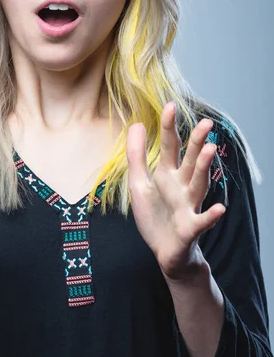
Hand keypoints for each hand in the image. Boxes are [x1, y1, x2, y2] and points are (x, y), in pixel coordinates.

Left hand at [125, 101, 224, 280]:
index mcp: (167, 174)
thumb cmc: (154, 215)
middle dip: (198, 143)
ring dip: (204, 168)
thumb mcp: (138, 183)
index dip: (170, 127)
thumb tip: (138, 124)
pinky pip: (202, 221)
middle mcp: (182, 186)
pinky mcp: (190, 228)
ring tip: (211, 149)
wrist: (164, 251)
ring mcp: (188, 206)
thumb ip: (137, 155)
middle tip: (206, 123)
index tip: (170, 105)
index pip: (171, 146)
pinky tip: (220, 208)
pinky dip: (211, 216)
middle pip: (191, 161)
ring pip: (199, 184)